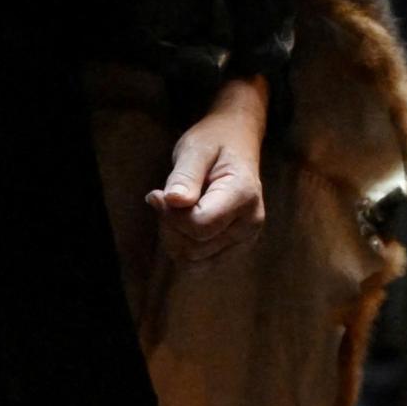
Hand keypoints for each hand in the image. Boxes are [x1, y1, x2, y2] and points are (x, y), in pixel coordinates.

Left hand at [151, 77, 270, 261]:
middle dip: (169, 226)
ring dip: (173, 238)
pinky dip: (182, 247)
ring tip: (175, 209)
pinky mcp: (234, 249)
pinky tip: (181, 223)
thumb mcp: (195, 148)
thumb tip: (173, 201)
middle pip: (194, 247)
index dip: (170, 215)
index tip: (156, 194)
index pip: (199, 225)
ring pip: (194, 262)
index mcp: (244, 195)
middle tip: (165, 198)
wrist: (236, 142)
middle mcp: (249, 224)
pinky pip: (199, 264)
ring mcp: (245, 240)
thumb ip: (185, 175)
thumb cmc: (215, 141)